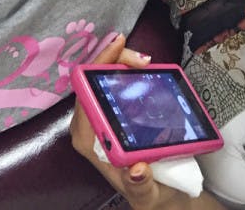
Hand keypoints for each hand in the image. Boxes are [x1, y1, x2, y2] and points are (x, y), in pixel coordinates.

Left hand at [70, 34, 192, 209]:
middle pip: (93, 80)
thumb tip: (137, 169)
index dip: (98, 67)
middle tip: (144, 60)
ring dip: (123, 63)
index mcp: (90, 141)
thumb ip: (140, 186)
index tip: (120, 50)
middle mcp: (91, 125)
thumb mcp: (146, 197)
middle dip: (115, 60)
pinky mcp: (113, 113)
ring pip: (104, 78)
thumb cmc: (148, 195)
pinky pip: (114, 83)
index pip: (84, 94)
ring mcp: (101, 116)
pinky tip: (143, 67)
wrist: (159, 197)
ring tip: (146, 62)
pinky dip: (127, 70)